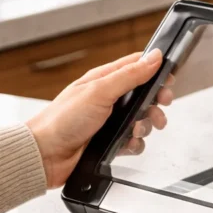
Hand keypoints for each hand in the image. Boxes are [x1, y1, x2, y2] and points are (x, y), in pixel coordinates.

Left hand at [26, 50, 173, 187]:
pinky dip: (136, 143)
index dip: (155, 71)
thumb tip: (154, 57)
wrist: (45, 155)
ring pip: (142, 119)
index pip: (136, 66)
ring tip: (138, 129)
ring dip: (146, 125)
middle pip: (145, 95)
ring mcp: (110, 120)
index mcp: (104, 80)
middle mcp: (108, 99)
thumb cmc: (62, 120)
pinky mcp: (110, 141)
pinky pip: (134, 141)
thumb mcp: (100, 91)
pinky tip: (128, 143)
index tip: (168, 79)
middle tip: (161, 104)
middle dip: (156, 101)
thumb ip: (130, 75)